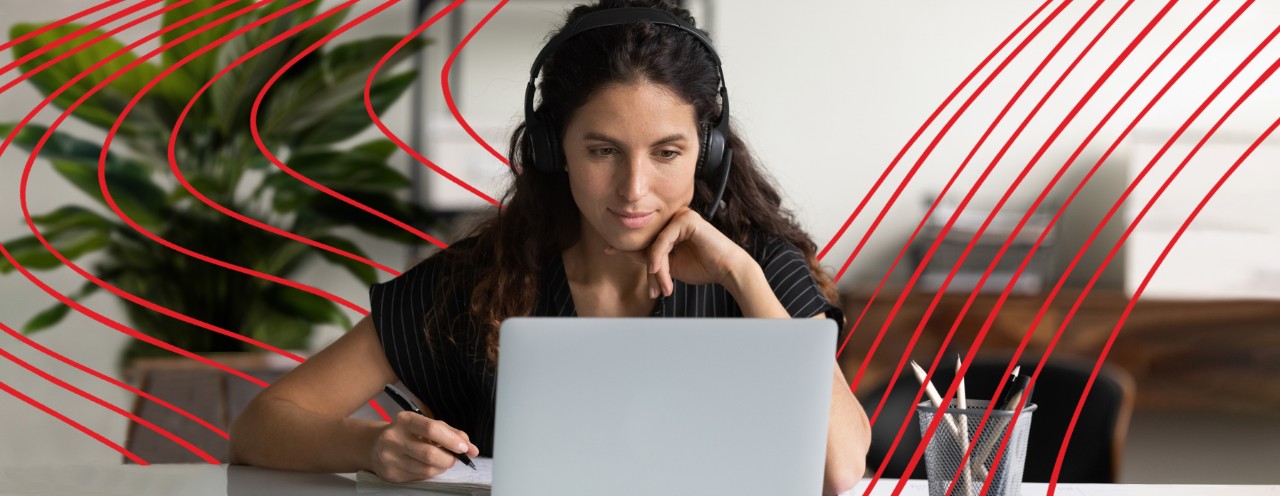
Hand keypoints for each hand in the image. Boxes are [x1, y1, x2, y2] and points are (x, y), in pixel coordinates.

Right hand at [369, 412, 478, 481]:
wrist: (376, 445)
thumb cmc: (408, 433)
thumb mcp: (426, 425)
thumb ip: (450, 432)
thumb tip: (471, 448)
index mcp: (405, 420)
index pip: (431, 429)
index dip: (451, 440)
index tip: (465, 448)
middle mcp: (394, 438)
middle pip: (430, 453)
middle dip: (449, 458)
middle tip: (456, 458)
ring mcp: (390, 457)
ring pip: (426, 469)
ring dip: (442, 467)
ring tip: (442, 461)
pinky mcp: (391, 473)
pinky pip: (419, 477)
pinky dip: (430, 473)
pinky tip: (428, 466)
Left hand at [605, 207, 753, 297]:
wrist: (728, 270)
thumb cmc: (703, 268)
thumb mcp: (669, 265)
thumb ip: (650, 257)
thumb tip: (622, 250)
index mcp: (671, 227)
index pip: (646, 239)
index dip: (626, 247)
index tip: (608, 250)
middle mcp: (675, 218)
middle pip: (649, 243)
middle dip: (651, 271)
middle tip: (655, 291)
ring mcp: (680, 216)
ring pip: (654, 244)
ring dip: (657, 269)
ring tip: (665, 286)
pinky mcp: (686, 219)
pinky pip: (662, 240)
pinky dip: (658, 258)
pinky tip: (659, 271)